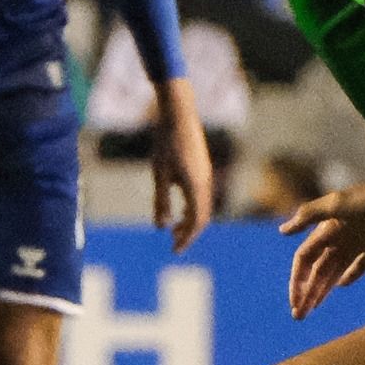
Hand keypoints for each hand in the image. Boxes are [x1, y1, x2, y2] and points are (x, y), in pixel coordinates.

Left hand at [150, 77, 213, 253]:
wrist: (178, 114)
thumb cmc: (166, 143)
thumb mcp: (159, 174)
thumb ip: (161, 201)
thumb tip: (161, 227)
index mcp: (197, 187)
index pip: (197, 222)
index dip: (187, 238)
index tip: (175, 250)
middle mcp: (206, 183)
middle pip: (202, 217)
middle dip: (189, 233)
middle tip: (173, 244)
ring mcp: (206, 175)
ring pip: (202, 206)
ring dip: (190, 220)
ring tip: (172, 228)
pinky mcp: (202, 168)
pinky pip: (201, 195)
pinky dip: (191, 207)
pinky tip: (178, 207)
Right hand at [280, 171, 364, 319]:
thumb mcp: (338, 204)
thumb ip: (309, 215)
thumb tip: (283, 231)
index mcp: (327, 229)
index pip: (305, 260)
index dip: (297, 281)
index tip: (295, 303)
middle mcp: (339, 237)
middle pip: (316, 270)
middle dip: (305, 292)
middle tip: (299, 315)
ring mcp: (359, 243)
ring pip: (334, 271)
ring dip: (322, 290)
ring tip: (313, 309)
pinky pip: (360, 266)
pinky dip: (350, 276)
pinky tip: (342, 286)